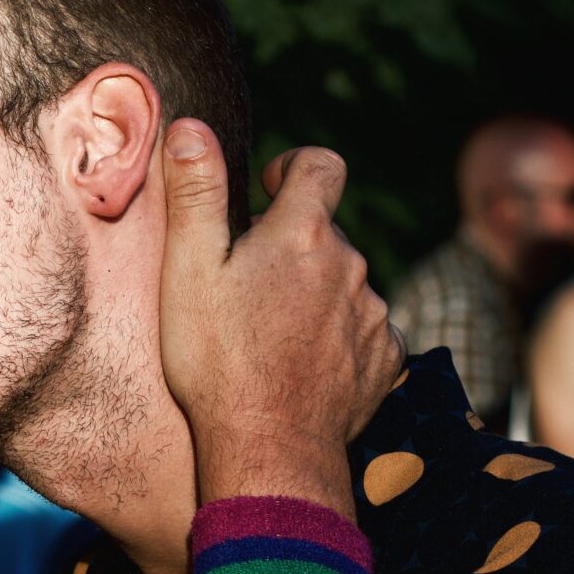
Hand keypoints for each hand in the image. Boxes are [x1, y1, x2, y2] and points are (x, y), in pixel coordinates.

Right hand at [156, 120, 402, 504]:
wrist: (268, 447)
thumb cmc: (217, 359)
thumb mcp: (188, 271)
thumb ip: (194, 194)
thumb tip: (191, 127)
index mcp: (302, 233)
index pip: (321, 165)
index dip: (295, 167)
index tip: (269, 190)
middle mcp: (349, 264)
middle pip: (324, 234)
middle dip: (290, 248)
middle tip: (243, 289)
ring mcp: (372, 313)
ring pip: (343, 285)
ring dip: (313, 296)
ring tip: (268, 337)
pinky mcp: (385, 360)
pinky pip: (363, 332)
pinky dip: (336, 339)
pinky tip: (299, 367)